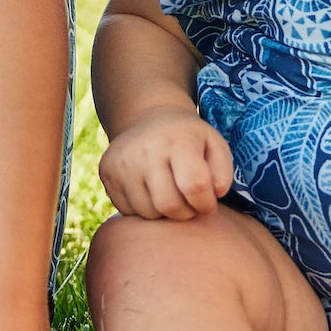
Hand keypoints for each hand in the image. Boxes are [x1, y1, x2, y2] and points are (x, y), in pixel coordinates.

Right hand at [99, 104, 232, 221]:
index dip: (206, 203)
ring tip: (170, 194)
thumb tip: (214, 195)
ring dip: (164, 213)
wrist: (149, 117)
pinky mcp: (107, 172)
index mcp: (178, 140)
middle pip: (169, 206)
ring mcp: (122, 162)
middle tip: (189, 202)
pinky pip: (128, 211)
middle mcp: (146, 149)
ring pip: (148, 213)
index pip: (195, 186)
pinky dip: (143, 209)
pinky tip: (150, 191)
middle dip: (185, 213)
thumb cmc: (189, 139)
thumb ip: (223, 172)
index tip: (207, 202)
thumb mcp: (214, 145)